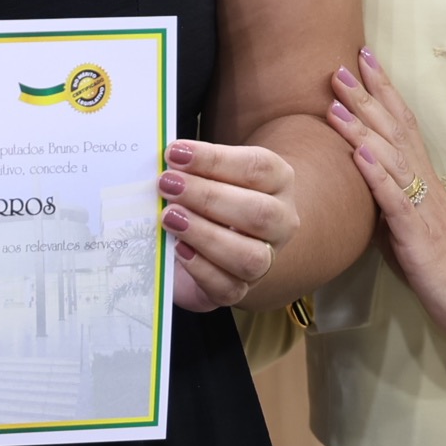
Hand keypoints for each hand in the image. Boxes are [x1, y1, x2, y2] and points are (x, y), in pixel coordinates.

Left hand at [160, 139, 299, 311]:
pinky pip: (229, 288)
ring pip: (250, 256)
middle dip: (208, 197)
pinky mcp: (240, 291)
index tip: (175, 154)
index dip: (215, 160)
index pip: (256, 168)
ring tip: (170, 218)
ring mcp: (265, 260)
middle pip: (258, 212)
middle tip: (168, 185)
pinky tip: (179, 250)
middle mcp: (280, 221)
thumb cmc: (206, 196)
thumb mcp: (204, 174)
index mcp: (277, 181)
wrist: (208, 242)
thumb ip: (191, 167)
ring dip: (206, 235)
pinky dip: (201, 269)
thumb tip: (164, 161)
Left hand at [326, 48, 445, 345]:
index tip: (363, 58)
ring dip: (362, 127)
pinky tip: (359, 155)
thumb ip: (386, 197)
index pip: (402, 123)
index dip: (382, 90)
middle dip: (366, 96)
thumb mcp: (406, 222)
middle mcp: (422, 183)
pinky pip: (395, 199)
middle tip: (340, 66)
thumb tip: (360, 179)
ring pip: (390, 156)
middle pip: (394, 129)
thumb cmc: (441, 262)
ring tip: (337, 103)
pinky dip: (376, 175)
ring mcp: (419, 205)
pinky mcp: (416, 232)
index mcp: (421, 178)